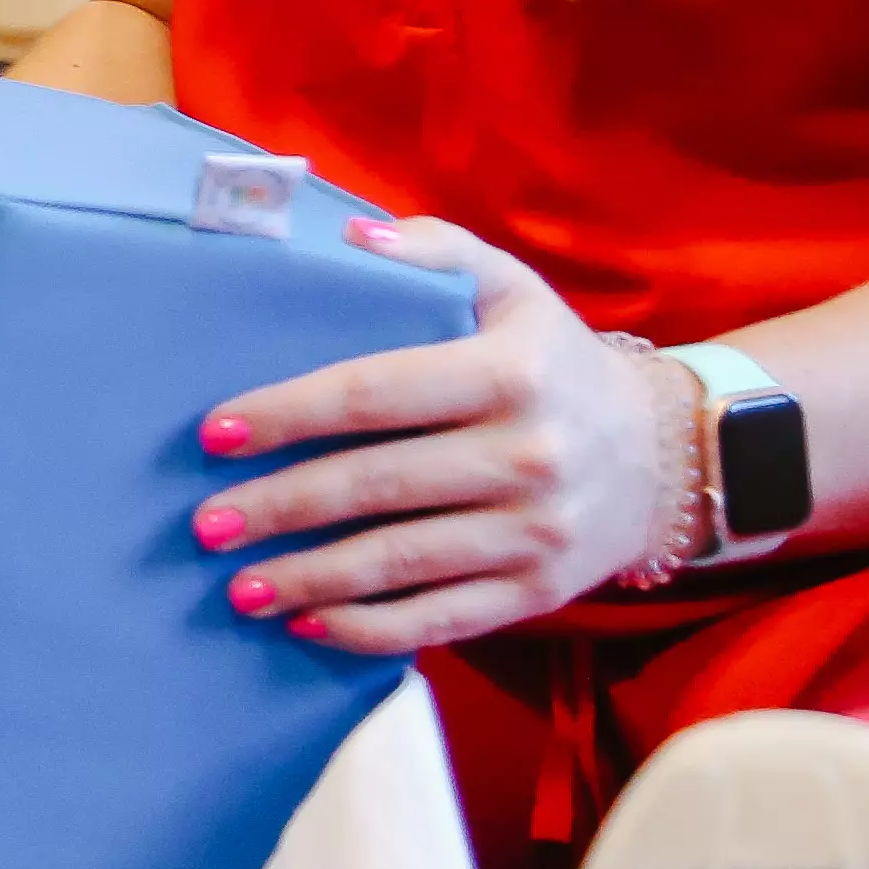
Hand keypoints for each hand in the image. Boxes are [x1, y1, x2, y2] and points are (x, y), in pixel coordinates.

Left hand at [187, 215, 685, 652]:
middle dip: (281, 507)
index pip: (376, 393)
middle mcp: (527, 454)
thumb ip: (435, 250)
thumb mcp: (511, 288)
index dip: (290, 414)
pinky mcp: (539, 592)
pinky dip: (369, 631)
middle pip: (377, 486)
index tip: (216, 433)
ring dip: (310, 580)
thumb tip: (351, 237)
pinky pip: (442, 619)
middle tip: (206, 523)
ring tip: (236, 587)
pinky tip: (306, 626)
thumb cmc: (552, 361)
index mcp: (509, 373)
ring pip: (402, 563)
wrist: (662, 454)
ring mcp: (535, 532)